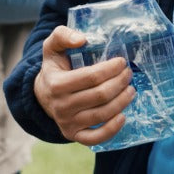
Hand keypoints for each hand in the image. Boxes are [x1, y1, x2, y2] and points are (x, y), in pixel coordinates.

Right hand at [33, 26, 134, 145]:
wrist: (43, 94)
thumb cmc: (54, 67)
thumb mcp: (52, 47)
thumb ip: (63, 36)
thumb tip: (81, 39)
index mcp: (56, 84)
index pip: (91, 77)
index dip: (111, 69)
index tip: (122, 61)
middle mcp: (61, 107)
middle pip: (100, 96)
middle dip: (120, 83)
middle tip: (129, 74)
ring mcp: (67, 123)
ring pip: (102, 115)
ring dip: (122, 101)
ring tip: (131, 89)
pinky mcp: (73, 135)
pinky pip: (95, 138)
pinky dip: (112, 129)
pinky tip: (123, 116)